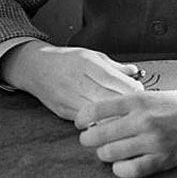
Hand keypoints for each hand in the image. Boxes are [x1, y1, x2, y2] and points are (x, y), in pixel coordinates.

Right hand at [0, 40, 143, 119]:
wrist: (35, 68)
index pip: (115, 81)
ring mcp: (70, 99)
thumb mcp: (92, 55)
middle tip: (137, 106)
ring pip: (99, 114)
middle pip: (110, 100)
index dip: (132, 89)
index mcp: (87, 65)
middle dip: (127, 104)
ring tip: (126, 116)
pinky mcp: (65, 113)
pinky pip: (88, 121)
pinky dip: (101, 122)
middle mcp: (78, 82)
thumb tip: (136, 72)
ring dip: (115, 116)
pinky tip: (110, 122)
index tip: (141, 92)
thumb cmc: (66, 59)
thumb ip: (115, 66)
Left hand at [75, 88, 176, 177]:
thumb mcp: (151, 96)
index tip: (80, 123)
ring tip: (109, 150)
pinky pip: (129, 170)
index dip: (82, 118)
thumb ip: (127, 106)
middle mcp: (143, 120)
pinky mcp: (162, 159)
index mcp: (138, 101)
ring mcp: (152, 141)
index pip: (96, 110)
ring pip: (109, 154)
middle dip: (89, 140)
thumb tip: (97, 119)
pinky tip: (123, 163)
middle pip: (97, 135)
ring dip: (105, 154)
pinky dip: (121, 169)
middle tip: (92, 139)